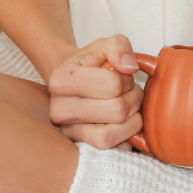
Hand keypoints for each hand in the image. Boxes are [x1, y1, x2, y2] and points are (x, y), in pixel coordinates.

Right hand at [47, 35, 143, 149]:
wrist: (72, 81)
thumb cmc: (89, 64)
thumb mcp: (102, 46)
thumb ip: (118, 46)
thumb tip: (130, 67)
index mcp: (62, 80)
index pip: (113, 84)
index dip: (127, 78)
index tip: (123, 75)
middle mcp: (59, 109)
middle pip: (116, 110)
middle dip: (133, 98)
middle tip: (130, 91)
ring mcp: (68, 130)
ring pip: (112, 133)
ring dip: (131, 118)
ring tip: (128, 105)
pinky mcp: (79, 144)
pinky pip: (109, 147)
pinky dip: (125, 135)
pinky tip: (124, 121)